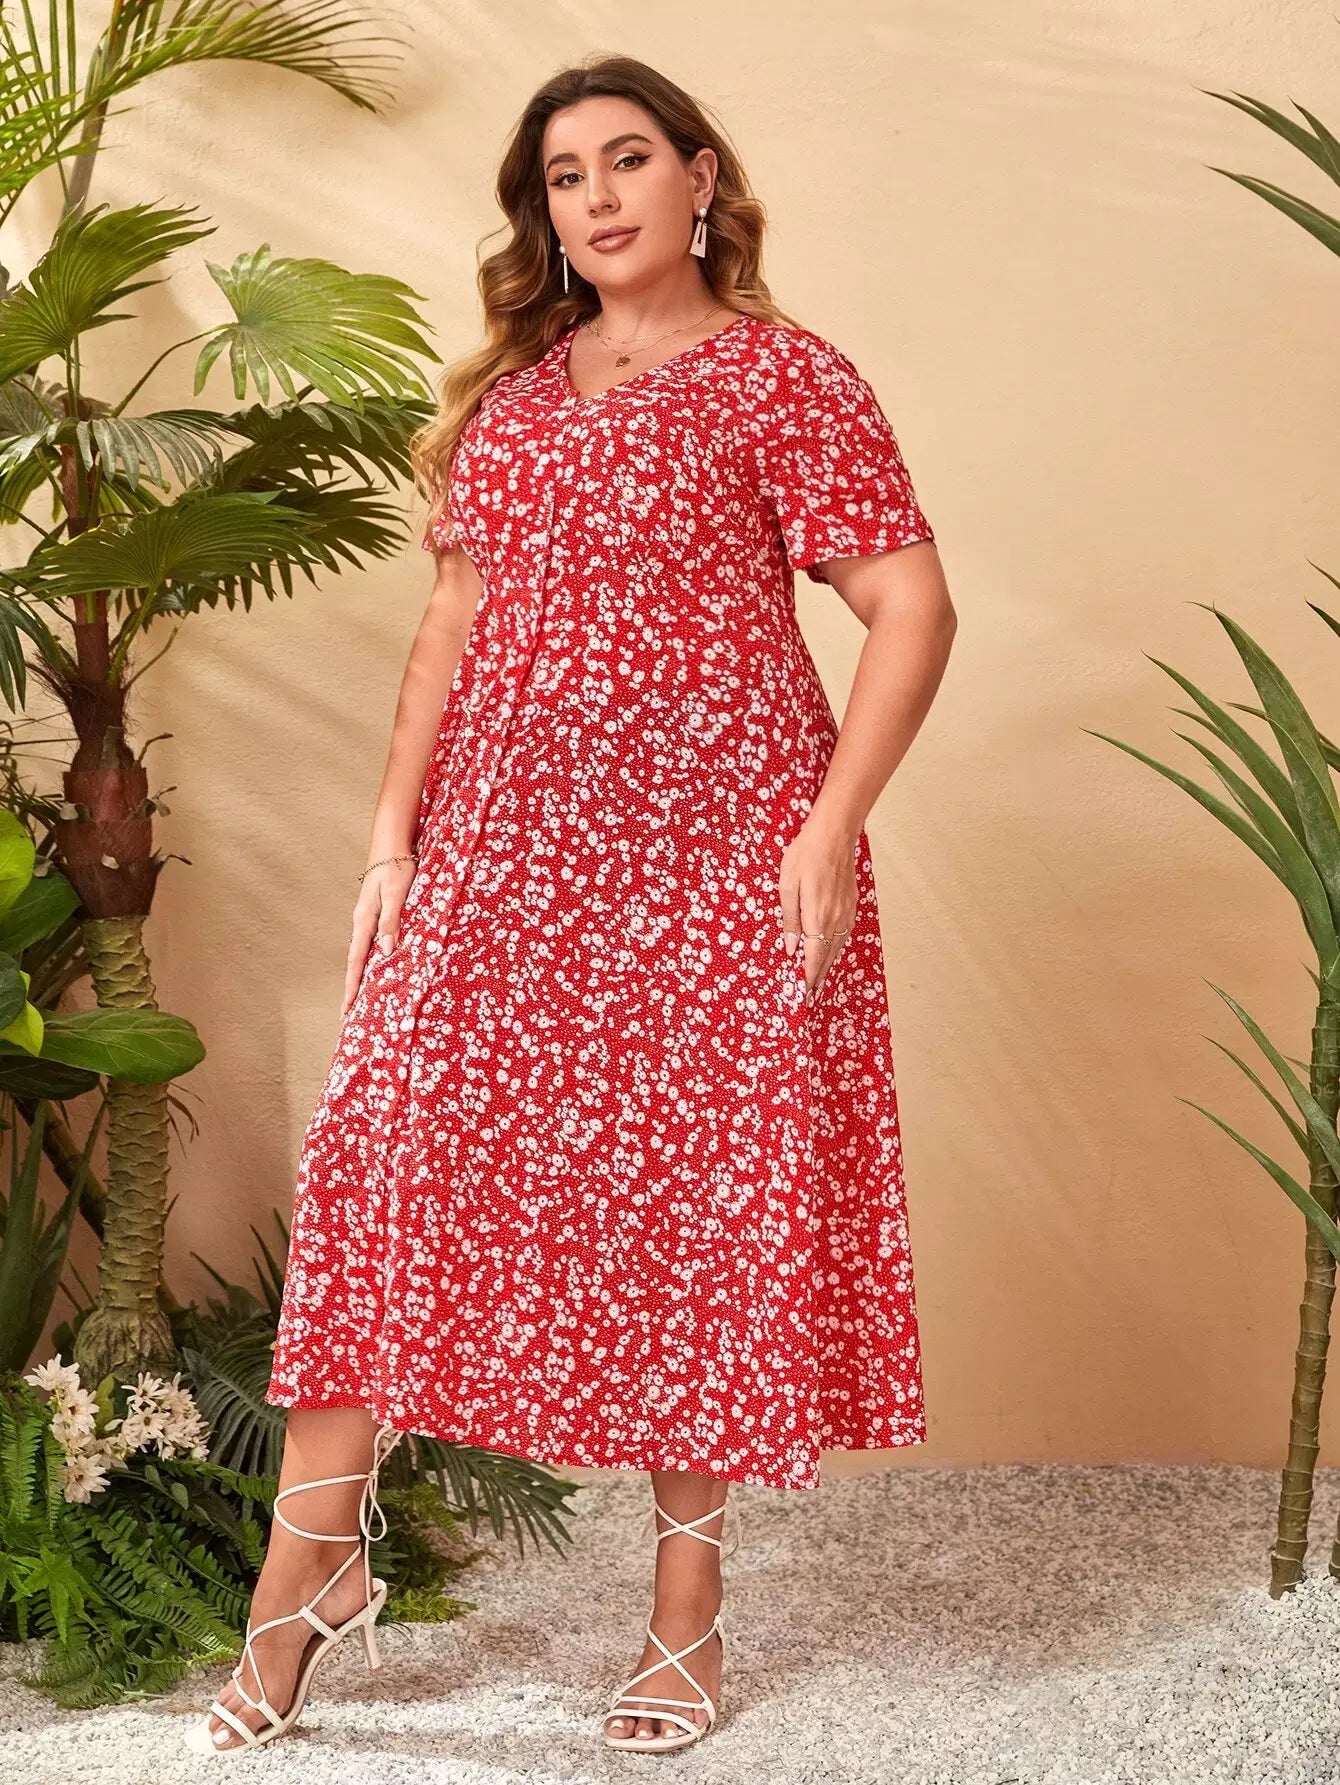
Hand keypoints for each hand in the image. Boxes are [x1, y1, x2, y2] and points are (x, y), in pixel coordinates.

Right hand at [342, 858, 417, 1013]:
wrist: (391, 845)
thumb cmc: (397, 868)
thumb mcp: (397, 894)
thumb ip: (392, 921)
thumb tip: (386, 951)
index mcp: (365, 920)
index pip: (356, 961)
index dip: (353, 985)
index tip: (348, 1007)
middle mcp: (362, 922)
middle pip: (355, 962)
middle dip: (352, 988)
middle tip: (348, 1013)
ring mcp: (368, 919)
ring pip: (362, 954)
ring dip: (360, 976)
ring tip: (359, 998)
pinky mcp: (376, 914)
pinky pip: (370, 943)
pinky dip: (369, 961)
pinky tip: (375, 969)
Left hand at [779, 816, 858, 1005]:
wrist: (834, 834)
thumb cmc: (805, 855)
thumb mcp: (787, 886)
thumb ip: (790, 920)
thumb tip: (791, 948)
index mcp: (817, 917)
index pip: (813, 956)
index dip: (808, 976)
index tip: (804, 992)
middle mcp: (835, 919)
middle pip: (827, 956)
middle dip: (819, 976)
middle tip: (813, 994)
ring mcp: (846, 911)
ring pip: (838, 946)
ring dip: (829, 964)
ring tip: (821, 978)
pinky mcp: (852, 903)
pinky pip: (845, 933)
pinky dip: (838, 947)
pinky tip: (833, 949)